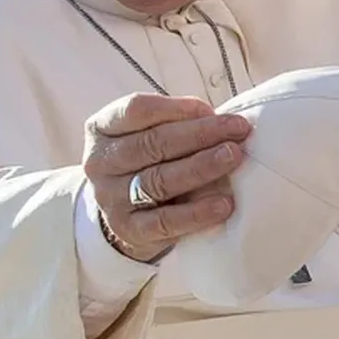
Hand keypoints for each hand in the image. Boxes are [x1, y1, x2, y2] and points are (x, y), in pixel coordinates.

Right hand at [83, 93, 251, 262]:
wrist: (129, 213)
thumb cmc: (150, 161)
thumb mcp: (153, 134)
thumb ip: (180, 123)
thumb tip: (221, 122)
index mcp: (103, 128)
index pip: (137, 110)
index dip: (176, 108)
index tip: (211, 109)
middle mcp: (101, 163)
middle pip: (152, 144)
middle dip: (200, 134)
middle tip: (237, 131)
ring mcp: (112, 199)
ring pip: (159, 180)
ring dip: (201, 167)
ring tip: (233, 157)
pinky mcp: (130, 231)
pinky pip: (166, 221)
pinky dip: (197, 212)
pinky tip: (224, 203)